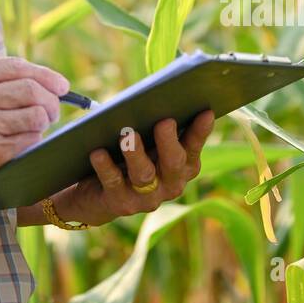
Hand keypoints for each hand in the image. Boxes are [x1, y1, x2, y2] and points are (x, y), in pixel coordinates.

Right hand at [0, 55, 68, 206]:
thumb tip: (34, 79)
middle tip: (54, 106)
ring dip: (44, 120)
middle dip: (51, 99)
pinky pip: (27, 140)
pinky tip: (25, 139)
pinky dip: (33, 138)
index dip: (45, 74)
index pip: (17, 66)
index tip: (60, 84)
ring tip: (40, 123)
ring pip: (35, 115)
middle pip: (31, 90)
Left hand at [52, 111, 215, 226]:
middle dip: (169, 141)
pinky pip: (113, 183)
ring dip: (136, 153)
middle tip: (164, 121)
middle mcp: (170, 184)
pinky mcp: (121, 203)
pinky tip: (98, 153)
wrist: (99, 194)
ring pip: (144, 174)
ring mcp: (147, 197)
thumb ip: (155, 125)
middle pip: (173, 162)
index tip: (205, 111)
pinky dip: (106, 166)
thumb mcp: (145, 141)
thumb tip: (155, 99)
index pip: (193, 147)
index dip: (200, 131)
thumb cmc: (128, 155)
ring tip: (127, 134)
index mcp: (182, 166)